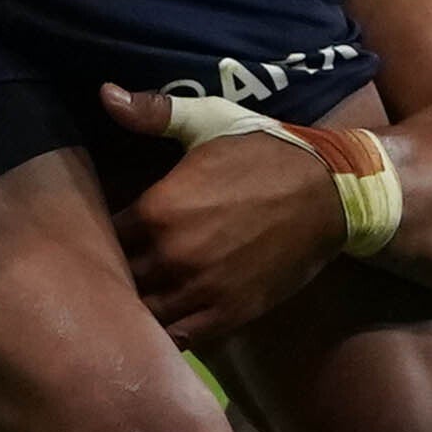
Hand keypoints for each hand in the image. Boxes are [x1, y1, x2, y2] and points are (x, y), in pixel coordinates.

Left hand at [95, 82, 344, 341]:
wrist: (332, 191)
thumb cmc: (265, 150)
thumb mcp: (209, 121)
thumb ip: (153, 113)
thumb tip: (104, 92)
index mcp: (158, 209)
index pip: (103, 235)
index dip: (99, 235)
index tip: (108, 230)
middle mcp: (172, 256)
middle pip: (120, 279)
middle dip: (116, 273)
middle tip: (119, 266)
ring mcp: (201, 291)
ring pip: (145, 315)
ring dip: (139, 306)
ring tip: (141, 294)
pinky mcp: (230, 315)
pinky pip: (181, 339)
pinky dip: (168, 333)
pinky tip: (167, 318)